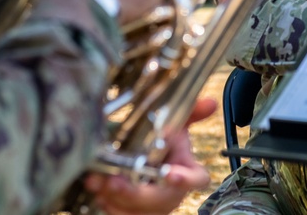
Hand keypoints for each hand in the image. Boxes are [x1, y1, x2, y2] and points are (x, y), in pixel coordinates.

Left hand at [83, 97, 216, 214]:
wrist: (141, 160)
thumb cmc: (161, 145)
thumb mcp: (174, 125)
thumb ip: (190, 113)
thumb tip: (210, 102)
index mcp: (186, 171)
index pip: (196, 179)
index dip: (185, 179)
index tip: (169, 173)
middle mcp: (171, 194)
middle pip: (160, 201)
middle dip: (136, 194)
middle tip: (115, 182)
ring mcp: (152, 207)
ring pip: (138, 212)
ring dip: (116, 200)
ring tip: (99, 183)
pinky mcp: (133, 213)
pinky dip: (107, 204)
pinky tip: (97, 190)